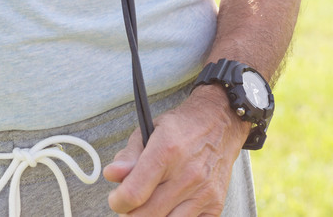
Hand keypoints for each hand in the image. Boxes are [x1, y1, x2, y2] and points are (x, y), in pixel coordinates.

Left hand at [103, 86, 248, 215]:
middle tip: (131, 202)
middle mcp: (187, 174)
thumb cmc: (182, 128)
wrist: (220, 124)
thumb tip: (112, 175)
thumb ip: (128, 156)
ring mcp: (203, 192)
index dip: (118, 201)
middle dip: (130, 212)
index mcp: (167, 150)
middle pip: (146, 215)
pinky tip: (170, 206)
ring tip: (150, 203)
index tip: (116, 198)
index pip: (134, 193)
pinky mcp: (215, 205)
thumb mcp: (149, 130)